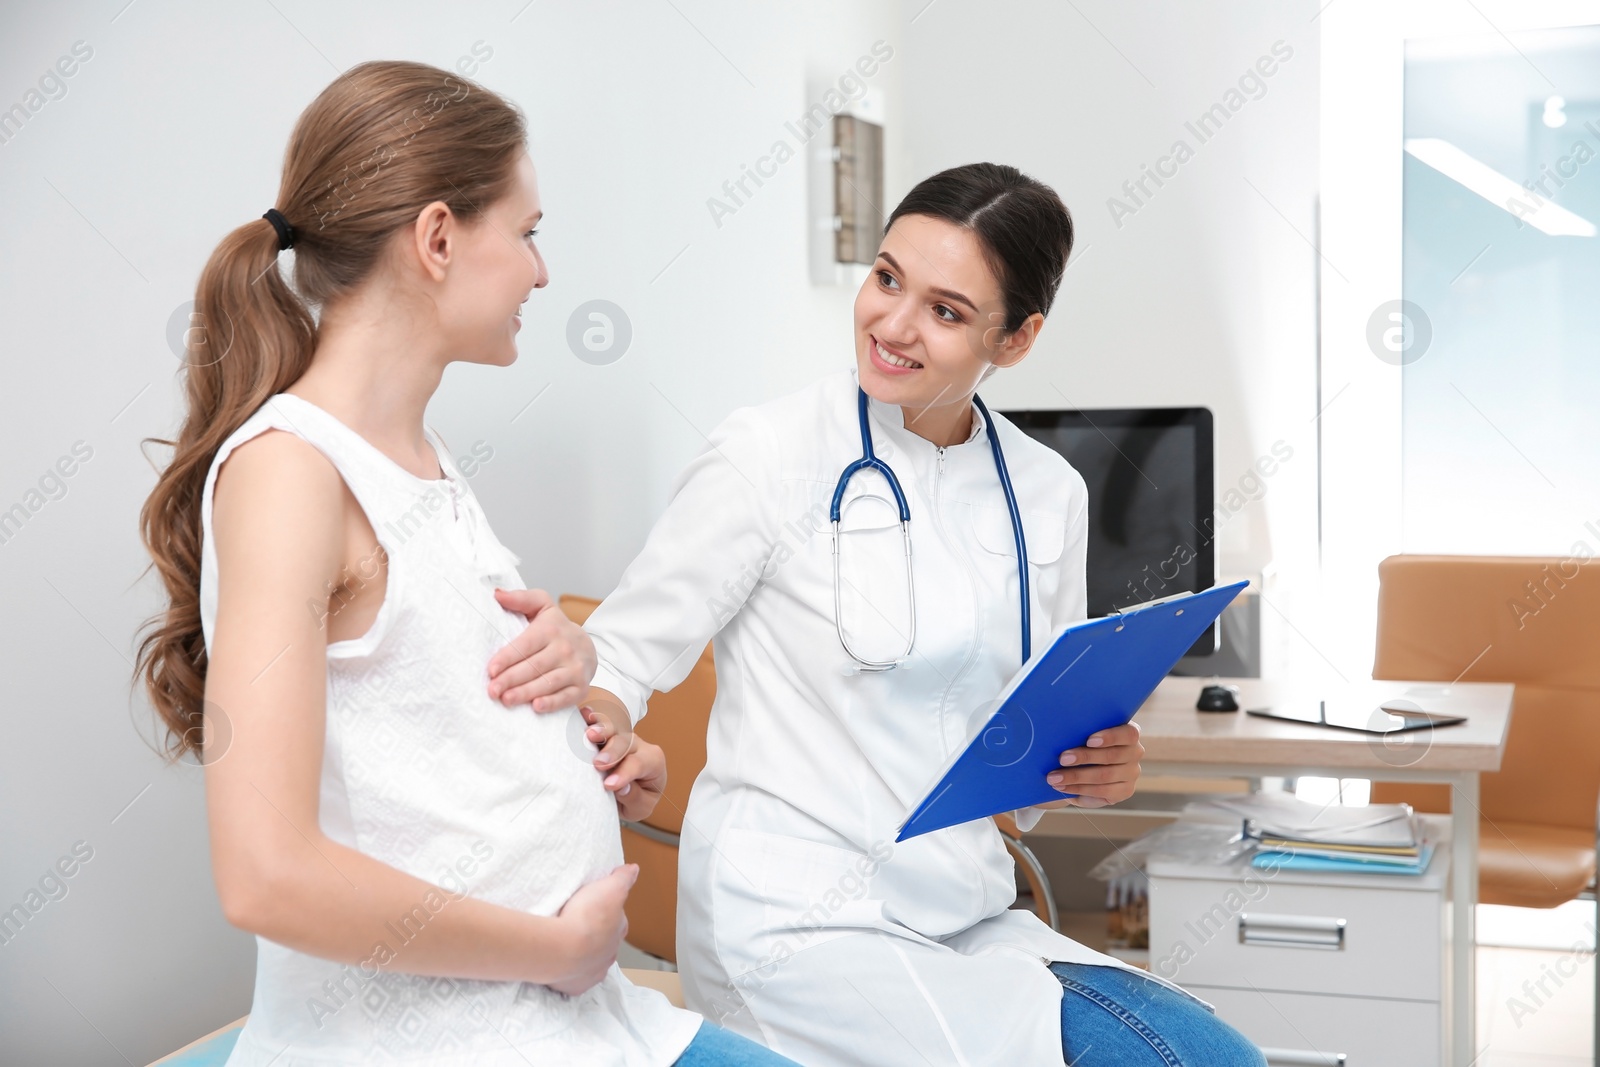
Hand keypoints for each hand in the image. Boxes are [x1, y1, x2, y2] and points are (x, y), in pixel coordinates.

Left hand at [486, 589, 596, 711]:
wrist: (587, 646)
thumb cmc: (556, 628)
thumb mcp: (542, 606)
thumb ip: (520, 599)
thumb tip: (496, 594)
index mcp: (551, 629)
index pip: (526, 645)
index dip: (507, 658)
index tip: (491, 670)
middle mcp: (564, 648)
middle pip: (534, 666)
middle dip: (511, 679)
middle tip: (492, 690)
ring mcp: (575, 668)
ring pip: (548, 682)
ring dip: (526, 693)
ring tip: (506, 700)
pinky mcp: (581, 686)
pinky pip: (566, 697)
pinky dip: (552, 703)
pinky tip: (536, 707)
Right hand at [548, 863, 636, 995]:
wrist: (563, 947)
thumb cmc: (586, 917)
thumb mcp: (610, 887)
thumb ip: (623, 878)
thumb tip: (633, 870)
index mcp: (618, 930)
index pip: (618, 921)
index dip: (609, 914)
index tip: (597, 908)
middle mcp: (609, 953)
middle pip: (605, 943)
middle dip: (596, 936)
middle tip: (578, 925)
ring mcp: (593, 971)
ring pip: (592, 962)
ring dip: (583, 954)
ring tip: (567, 943)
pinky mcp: (576, 985)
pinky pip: (575, 979)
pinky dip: (569, 973)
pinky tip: (561, 963)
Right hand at [581, 703, 666, 821]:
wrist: (629, 793)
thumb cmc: (637, 799)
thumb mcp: (641, 808)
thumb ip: (634, 798)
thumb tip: (621, 788)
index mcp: (653, 762)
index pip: (639, 765)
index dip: (625, 774)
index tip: (609, 785)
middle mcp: (637, 745)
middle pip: (626, 743)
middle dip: (612, 752)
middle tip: (598, 764)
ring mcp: (619, 736)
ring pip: (612, 729)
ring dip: (601, 731)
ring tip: (590, 734)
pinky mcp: (603, 733)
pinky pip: (597, 722)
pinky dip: (590, 718)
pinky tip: (584, 715)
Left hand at [1038, 721, 1143, 808]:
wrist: (1086, 765)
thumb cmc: (1084, 741)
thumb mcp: (1086, 732)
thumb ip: (1082, 730)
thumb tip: (1059, 728)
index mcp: (1129, 733)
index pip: (1128, 734)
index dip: (1110, 737)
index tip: (1089, 740)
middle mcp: (1135, 753)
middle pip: (1112, 756)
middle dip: (1084, 757)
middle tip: (1062, 759)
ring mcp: (1131, 773)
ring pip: (1105, 776)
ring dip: (1077, 777)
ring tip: (1055, 778)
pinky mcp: (1124, 791)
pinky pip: (1102, 792)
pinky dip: (1079, 790)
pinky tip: (1063, 788)